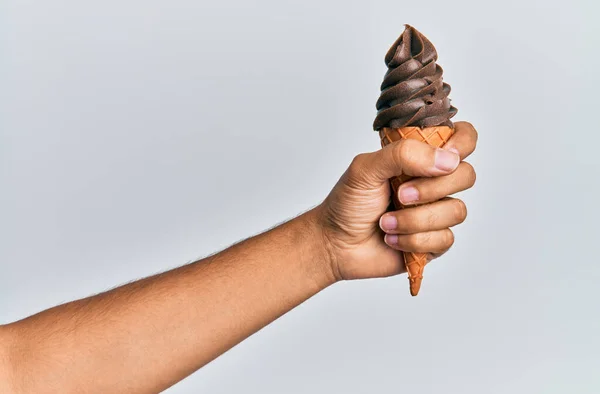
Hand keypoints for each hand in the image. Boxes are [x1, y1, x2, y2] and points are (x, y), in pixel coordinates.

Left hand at [317, 121, 477, 280]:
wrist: (334, 244)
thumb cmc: (348, 202)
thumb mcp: (366, 168)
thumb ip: (403, 154)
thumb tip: (448, 159)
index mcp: (420, 157)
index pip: (462, 138)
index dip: (462, 143)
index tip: (444, 155)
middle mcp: (433, 182)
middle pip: (466, 175)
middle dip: (432, 188)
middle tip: (399, 195)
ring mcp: (436, 212)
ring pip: (456, 211)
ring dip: (415, 219)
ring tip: (385, 223)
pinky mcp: (434, 241)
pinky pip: (445, 239)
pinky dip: (413, 240)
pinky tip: (391, 239)